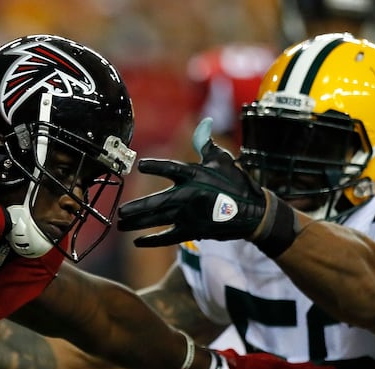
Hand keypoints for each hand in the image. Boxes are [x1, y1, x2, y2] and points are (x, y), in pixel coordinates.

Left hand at [118, 118, 297, 256]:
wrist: (253, 212)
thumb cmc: (235, 182)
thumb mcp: (222, 159)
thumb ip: (205, 143)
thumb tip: (205, 122)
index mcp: (195, 175)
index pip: (171, 168)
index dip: (155, 166)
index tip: (140, 166)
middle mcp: (190, 196)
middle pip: (158, 202)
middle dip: (138, 208)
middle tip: (120, 211)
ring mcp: (191, 215)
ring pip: (159, 220)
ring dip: (138, 223)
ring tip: (121, 225)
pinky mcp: (194, 230)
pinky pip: (169, 237)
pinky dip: (153, 240)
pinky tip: (137, 242)